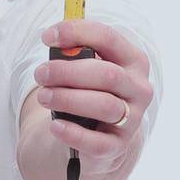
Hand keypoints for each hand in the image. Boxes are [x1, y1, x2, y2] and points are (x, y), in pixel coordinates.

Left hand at [33, 19, 153, 175]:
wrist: (96, 133)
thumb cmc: (88, 89)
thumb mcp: (85, 67)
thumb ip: (75, 53)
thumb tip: (57, 42)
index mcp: (133, 61)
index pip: (108, 38)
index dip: (77, 33)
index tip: (47, 36)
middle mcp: (139, 89)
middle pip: (107, 75)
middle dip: (68, 72)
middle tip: (40, 73)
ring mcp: (131, 120)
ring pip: (104, 106)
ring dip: (67, 99)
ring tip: (43, 96)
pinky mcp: (117, 146)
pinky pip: (98, 143)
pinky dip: (73, 133)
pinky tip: (55, 125)